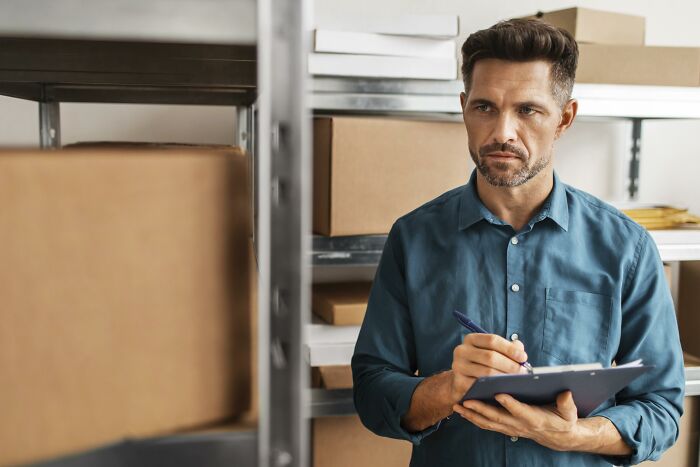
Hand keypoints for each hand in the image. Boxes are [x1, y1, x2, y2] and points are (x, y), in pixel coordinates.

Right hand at [449, 333, 528, 403]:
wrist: (462, 381)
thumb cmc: (483, 364)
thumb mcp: (493, 352)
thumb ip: (508, 349)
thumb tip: (521, 352)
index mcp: (471, 339)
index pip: (492, 340)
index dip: (509, 348)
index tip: (523, 357)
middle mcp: (462, 350)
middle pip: (490, 356)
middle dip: (510, 365)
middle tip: (523, 372)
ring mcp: (458, 367)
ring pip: (487, 373)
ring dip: (505, 378)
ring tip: (517, 381)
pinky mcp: (459, 382)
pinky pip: (481, 386)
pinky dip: (495, 388)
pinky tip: (505, 390)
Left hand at [453, 391, 579, 450]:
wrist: (557, 435)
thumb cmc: (563, 419)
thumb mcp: (569, 412)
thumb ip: (567, 403)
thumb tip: (566, 393)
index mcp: (535, 419)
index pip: (521, 411)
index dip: (510, 404)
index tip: (499, 393)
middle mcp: (520, 425)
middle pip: (498, 418)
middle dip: (482, 409)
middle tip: (468, 399)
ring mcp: (511, 428)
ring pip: (488, 422)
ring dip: (472, 415)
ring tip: (458, 405)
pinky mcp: (505, 428)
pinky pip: (487, 424)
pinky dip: (473, 418)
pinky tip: (462, 410)